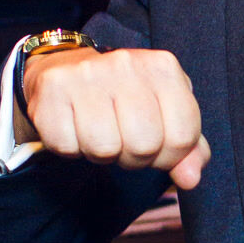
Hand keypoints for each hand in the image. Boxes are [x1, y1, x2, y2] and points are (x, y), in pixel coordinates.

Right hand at [21, 45, 209, 185]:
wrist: (67, 66)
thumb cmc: (124, 96)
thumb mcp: (164, 112)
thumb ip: (186, 147)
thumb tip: (190, 178)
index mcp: (163, 67)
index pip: (183, 137)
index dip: (169, 157)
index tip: (156, 147)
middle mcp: (127, 64)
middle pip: (144, 145)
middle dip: (134, 157)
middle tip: (123, 141)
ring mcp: (88, 73)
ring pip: (104, 149)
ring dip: (101, 154)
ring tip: (99, 132)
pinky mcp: (54, 87)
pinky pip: (66, 146)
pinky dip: (70, 148)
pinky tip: (74, 126)